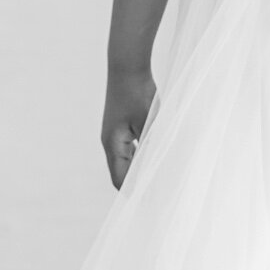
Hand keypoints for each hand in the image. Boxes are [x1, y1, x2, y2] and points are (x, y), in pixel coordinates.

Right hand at [102, 68, 156, 188]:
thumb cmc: (138, 93)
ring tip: (158, 180)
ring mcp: (114, 134)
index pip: (120, 180)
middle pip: (121, 173)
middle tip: (158, 195)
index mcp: (113, 145)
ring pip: (126, 161)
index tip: (151, 202)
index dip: (133, 193)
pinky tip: (155, 158)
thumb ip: (150, 146)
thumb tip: (156, 168)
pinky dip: (141, 157)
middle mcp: (110, 142)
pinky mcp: (121, 126)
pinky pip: (130, 149)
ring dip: (139, 171)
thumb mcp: (148, 122)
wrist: (127, 66)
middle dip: (138, 185)